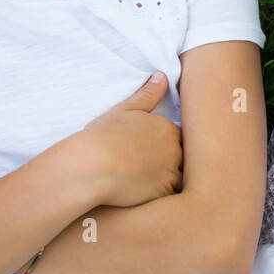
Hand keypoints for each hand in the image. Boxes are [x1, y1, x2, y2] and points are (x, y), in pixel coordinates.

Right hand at [73, 71, 183, 208]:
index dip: (167, 148)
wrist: (90, 165)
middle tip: (146, 171)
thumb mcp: (124, 110)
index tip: (150, 154)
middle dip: (172, 165)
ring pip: (180, 179)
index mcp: (168, 128)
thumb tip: (163, 75)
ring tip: (146, 185)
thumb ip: (147, 94)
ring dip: (169, 182)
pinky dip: (162, 197)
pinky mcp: (164, 193)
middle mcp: (176, 149)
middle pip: (184, 159)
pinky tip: (145, 196)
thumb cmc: (102, 137)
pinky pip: (172, 198)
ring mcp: (172, 172)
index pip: (180, 139)